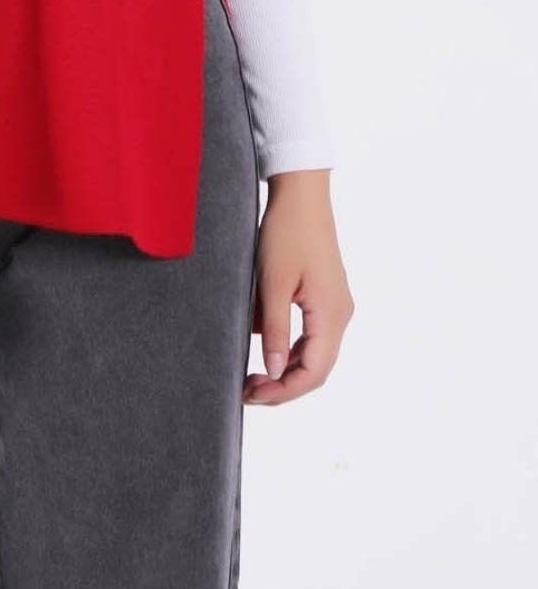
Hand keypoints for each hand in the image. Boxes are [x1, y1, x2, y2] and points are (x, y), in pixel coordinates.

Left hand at [242, 169, 354, 405]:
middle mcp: (340, 314)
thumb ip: (275, 329)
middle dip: (283, 385)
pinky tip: (263, 346)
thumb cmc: (286, 231)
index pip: (314, 372)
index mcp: (331, 314)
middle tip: (247, 390)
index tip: (252, 395)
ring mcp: (335, 306)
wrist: (301, 193)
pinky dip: (289, 347)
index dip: (284, 391)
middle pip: (316, 368)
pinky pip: (310, 334)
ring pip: (314, 353)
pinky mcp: (325, 296)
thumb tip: (275, 372)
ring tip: (251, 375)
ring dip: (285, 368)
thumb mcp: (273, 282)